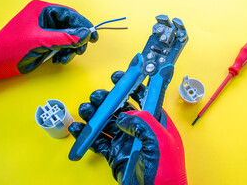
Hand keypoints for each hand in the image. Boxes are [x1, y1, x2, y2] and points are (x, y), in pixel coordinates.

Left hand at [0, 0, 97, 82]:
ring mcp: (44, 30)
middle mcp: (44, 18)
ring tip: (65, 58)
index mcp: (41, 10)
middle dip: (76, 40)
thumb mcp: (41, 41)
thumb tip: (85, 34)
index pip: (68, 14)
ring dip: (70, 49)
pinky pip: (61, 45)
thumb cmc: (11, 48)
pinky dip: (64, 53)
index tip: (92, 35)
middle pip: (70, 26)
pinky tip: (59, 59)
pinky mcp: (44, 41)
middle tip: (80, 50)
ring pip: (68, 38)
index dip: (82, 25)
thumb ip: (66, 38)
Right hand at [68, 71, 187, 184]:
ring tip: (85, 110)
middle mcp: (140, 128)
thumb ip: (143, 123)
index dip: (131, 85)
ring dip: (95, 114)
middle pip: (120, 107)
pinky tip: (79, 128)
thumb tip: (124, 116)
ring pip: (107, 122)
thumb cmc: (167, 169)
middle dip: (108, 100)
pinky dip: (87, 134)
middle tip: (97, 97)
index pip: (142, 96)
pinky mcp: (115, 154)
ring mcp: (126, 140)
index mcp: (154, 120)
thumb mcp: (159, 139)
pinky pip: (99, 141)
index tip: (119, 77)